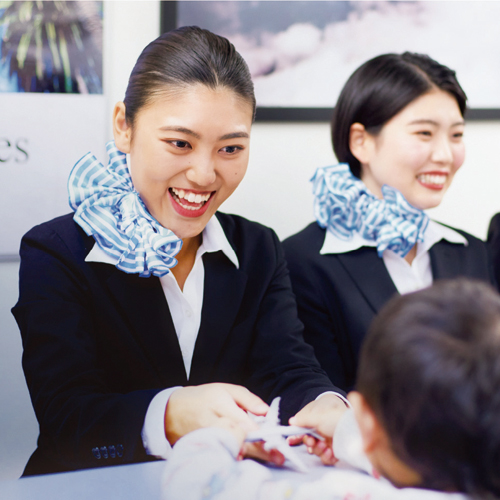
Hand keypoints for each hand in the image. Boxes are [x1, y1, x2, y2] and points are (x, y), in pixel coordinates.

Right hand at [164, 383, 284, 464]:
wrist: (171, 411)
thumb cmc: (203, 398)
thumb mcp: (225, 389)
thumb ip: (248, 399)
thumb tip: (266, 411)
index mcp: (219, 403)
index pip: (243, 421)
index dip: (261, 434)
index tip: (277, 442)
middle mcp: (212, 422)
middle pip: (238, 439)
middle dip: (260, 450)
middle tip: (278, 457)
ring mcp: (205, 438)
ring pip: (230, 449)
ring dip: (249, 455)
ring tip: (267, 458)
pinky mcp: (200, 448)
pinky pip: (220, 455)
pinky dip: (233, 457)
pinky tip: (244, 458)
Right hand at [288, 394, 347, 464]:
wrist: (352, 417)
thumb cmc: (332, 412)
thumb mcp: (316, 414)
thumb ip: (303, 419)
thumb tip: (291, 421)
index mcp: (312, 423)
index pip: (300, 432)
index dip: (295, 438)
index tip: (291, 441)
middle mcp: (319, 432)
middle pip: (309, 444)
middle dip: (309, 444)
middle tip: (312, 441)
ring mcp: (328, 441)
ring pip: (317, 452)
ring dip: (318, 451)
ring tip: (324, 446)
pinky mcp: (336, 449)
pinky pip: (328, 458)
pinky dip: (327, 457)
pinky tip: (331, 452)